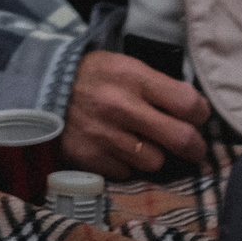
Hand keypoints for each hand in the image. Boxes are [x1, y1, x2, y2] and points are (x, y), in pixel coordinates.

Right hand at [61, 50, 209, 177]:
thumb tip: (192, 111)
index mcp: (134, 78)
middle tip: (193, 149)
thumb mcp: (125, 66)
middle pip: (181, 139)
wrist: (40, 90)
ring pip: (155, 162)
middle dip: (194, 148)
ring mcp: (106, 136)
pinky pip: (126, 173)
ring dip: (154, 156)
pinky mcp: (91, 159)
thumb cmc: (93, 76)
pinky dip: (126, 166)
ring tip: (143, 145)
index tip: (196, 117)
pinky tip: (116, 150)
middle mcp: (121, 108)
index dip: (200, 113)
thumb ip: (157, 86)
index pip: (188, 103)